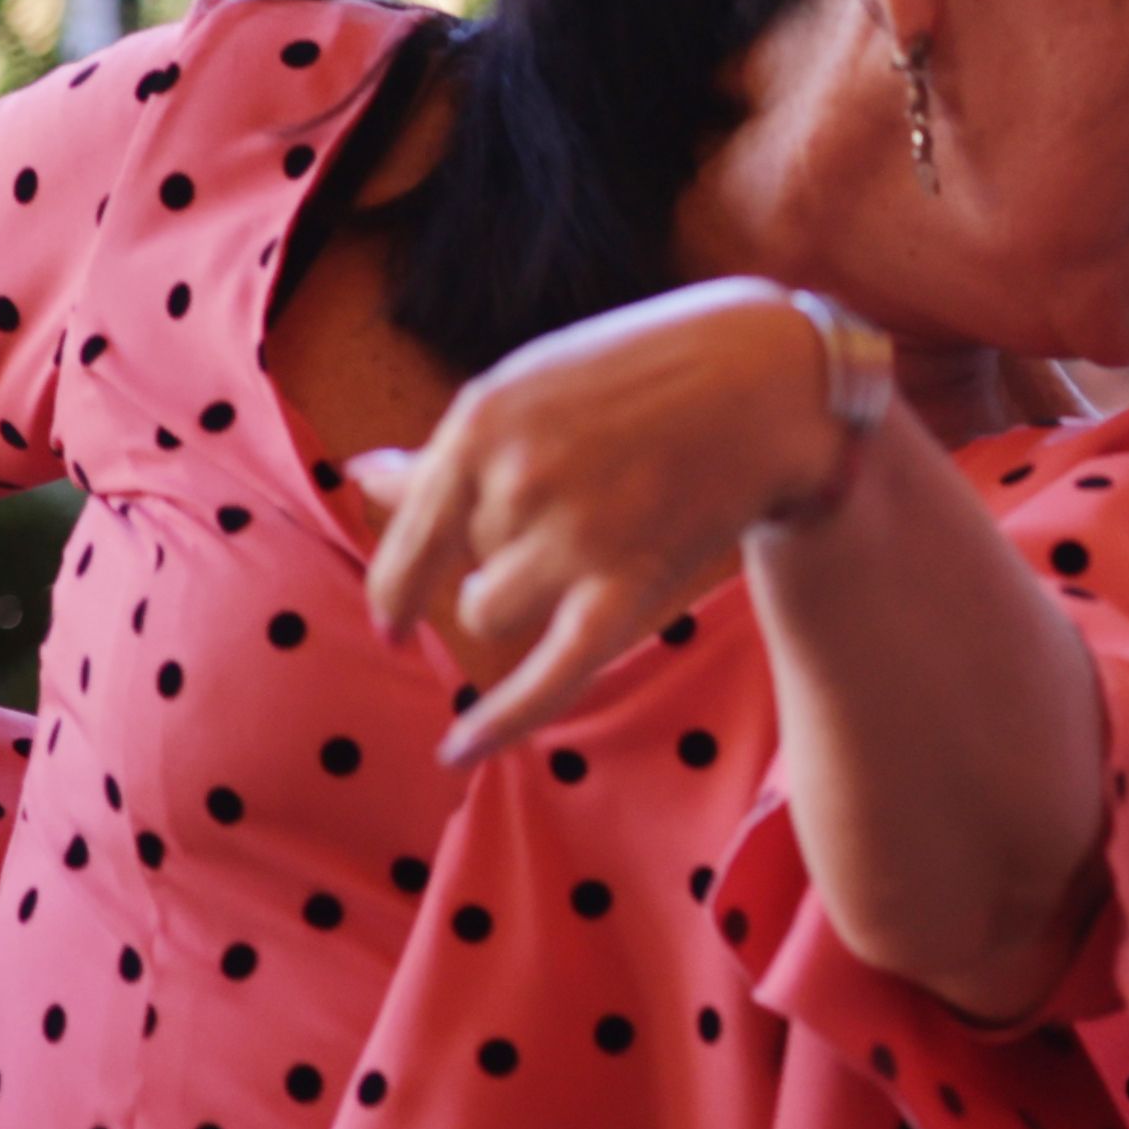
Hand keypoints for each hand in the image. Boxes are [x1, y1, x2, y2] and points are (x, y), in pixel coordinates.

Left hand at [348, 280, 863, 759]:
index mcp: (479, 422)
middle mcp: (517, 479)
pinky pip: (546, 673)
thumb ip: (448, 453)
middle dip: (511, 558)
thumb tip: (360, 479)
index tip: (390, 621)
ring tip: (600, 544)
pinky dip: (498, 719)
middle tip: (588, 508)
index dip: (393, 588)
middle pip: (466, 570)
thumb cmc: (644, 377)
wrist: (768, 381)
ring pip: (495, 610)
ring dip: (530, 596)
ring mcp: (573, 534)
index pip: (407, 536)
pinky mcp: (630, 582)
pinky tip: (456, 751)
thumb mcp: (532, 391)